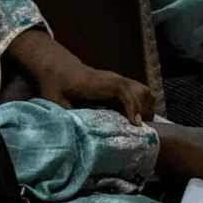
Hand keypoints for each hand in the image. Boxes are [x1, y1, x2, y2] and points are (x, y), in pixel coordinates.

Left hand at [2, 27, 155, 122]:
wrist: (58, 68)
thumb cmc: (56, 86)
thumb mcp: (56, 102)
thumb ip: (69, 116)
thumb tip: (79, 135)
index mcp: (98, 83)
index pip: (123, 90)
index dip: (132, 106)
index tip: (136, 124)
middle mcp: (113, 79)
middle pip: (140, 90)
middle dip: (144, 110)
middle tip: (139, 130)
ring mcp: (118, 80)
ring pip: (144, 90)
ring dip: (147, 107)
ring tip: (140, 126)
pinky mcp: (120, 84)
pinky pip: (140, 91)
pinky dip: (144, 104)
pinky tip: (136, 118)